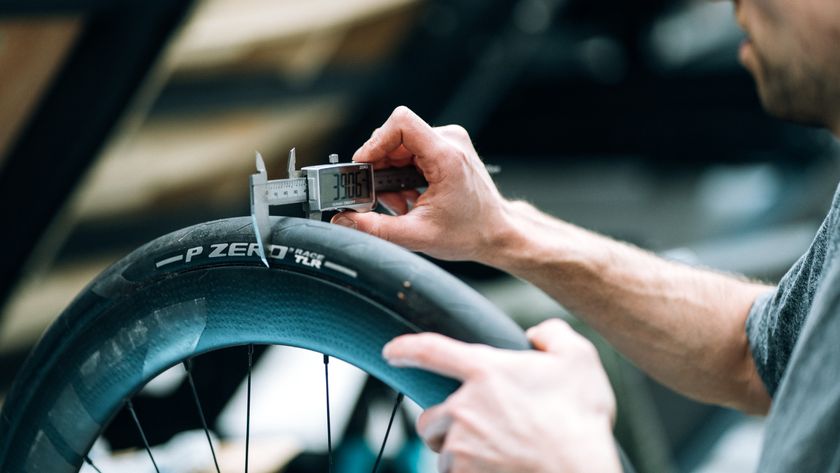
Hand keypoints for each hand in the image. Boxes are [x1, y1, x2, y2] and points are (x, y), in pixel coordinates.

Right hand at [330, 106, 512, 261]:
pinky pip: (412, 150)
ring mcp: (450, 142)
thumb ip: (376, 228)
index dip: (375, 143)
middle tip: (378, 194)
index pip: (401, 123)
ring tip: (398, 200)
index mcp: (446, 156)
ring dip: (391, 172)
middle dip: (380, 165)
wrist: (497, 232)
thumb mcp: (417, 235)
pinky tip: (408, 195)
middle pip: (395, 135)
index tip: (364, 166)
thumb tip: (345, 220)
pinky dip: (402, 172)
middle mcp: (450, 141)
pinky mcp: (447, 147)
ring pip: (401, 144)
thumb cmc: (470, 232)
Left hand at [383, 319, 620, 472]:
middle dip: (446, 424)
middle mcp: (464, 407)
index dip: (407, 348)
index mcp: (485, 370)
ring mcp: (461, 445)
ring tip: (497, 453)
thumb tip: (537, 334)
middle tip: (481, 430)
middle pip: (430, 416)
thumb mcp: (580, 359)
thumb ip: (554, 334)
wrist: (581, 472)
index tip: (391, 351)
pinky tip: (498, 469)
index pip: (431, 350)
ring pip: (442, 450)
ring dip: (458, 452)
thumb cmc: (581, 419)